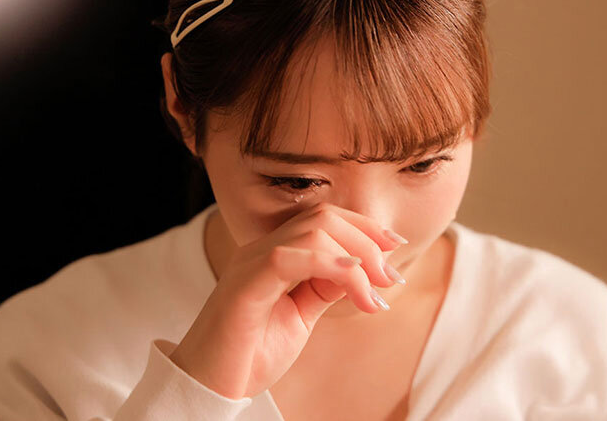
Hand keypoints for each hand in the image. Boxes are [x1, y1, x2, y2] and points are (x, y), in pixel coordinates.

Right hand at [168, 201, 407, 398]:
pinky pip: (289, 258)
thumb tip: (361, 269)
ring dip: (357, 258)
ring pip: (312, 230)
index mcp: (275, 254)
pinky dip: (329, 264)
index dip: (364, 227)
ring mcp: (250, 264)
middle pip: (324, 217)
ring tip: (375, 293)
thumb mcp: (301, 315)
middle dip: (367, 241)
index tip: (396, 247)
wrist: (209, 388)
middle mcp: (262, 250)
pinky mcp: (244, 287)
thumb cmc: (251, 354)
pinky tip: (354, 281)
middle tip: (390, 279)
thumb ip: (325, 287)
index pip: (324, 218)